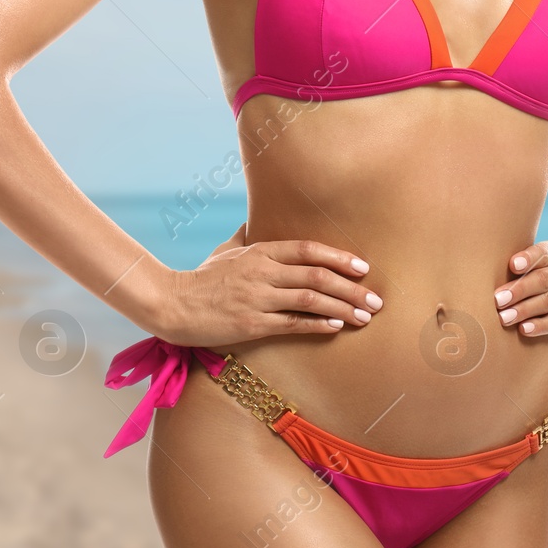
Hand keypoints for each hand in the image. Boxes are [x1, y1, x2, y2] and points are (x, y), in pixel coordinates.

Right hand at [154, 223, 381, 345]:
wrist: (170, 304)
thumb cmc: (201, 278)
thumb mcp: (226, 250)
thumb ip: (248, 237)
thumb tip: (257, 220)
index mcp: (260, 251)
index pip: (309, 250)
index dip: (339, 258)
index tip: (364, 268)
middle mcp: (263, 272)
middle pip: (317, 276)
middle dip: (352, 288)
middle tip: (376, 300)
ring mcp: (257, 297)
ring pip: (310, 300)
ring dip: (343, 308)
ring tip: (365, 316)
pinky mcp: (251, 323)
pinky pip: (292, 323)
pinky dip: (318, 324)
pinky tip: (337, 327)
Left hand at [494, 241, 547, 345]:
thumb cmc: (545, 287)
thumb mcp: (536, 272)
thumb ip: (517, 271)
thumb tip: (481, 280)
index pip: (542, 252)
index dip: (528, 258)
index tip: (512, 265)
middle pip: (543, 279)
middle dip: (519, 290)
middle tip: (497, 300)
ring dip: (524, 310)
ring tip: (504, 318)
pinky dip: (539, 326)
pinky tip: (524, 329)